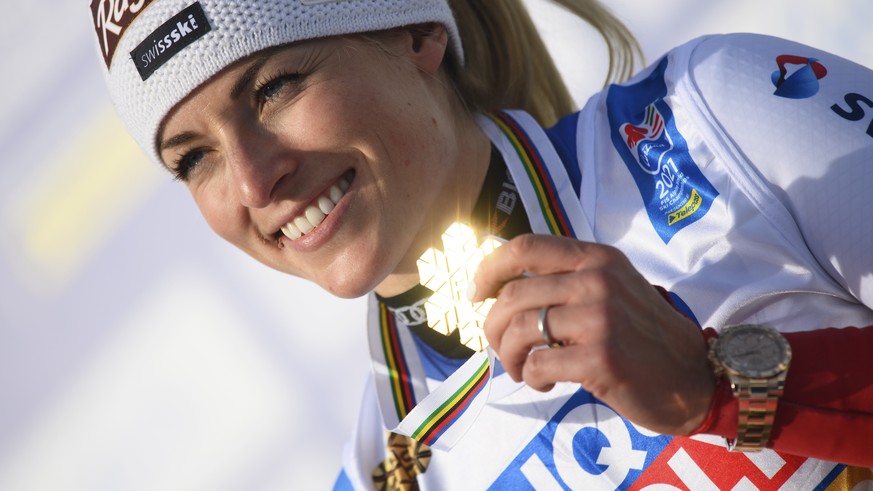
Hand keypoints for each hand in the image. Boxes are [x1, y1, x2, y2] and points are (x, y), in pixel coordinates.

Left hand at [470, 234, 714, 434]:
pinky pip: (537, 364)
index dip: (489, 269)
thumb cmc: (642, 335)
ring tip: (521, 368)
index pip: (525, 247)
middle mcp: (597, 280)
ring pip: (518, 331)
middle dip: (491, 326)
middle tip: (498, 347)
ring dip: (509, 356)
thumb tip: (501, 286)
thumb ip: (567, 277)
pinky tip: (547, 381)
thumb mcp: (612, 286)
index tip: (476, 294)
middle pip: (513, 295)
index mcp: (597, 258)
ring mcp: (600, 318)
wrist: (693, 376)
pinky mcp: (600, 358)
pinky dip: (531, 376)